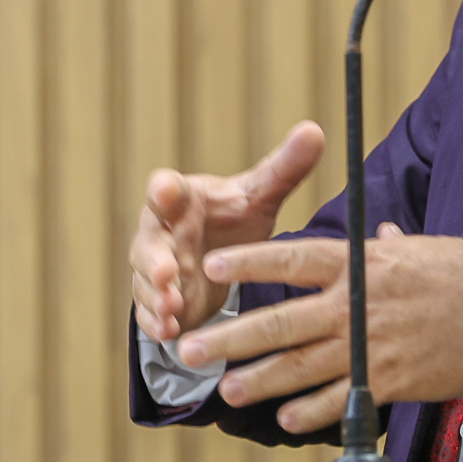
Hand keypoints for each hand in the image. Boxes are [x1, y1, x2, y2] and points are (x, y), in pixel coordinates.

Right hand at [128, 121, 325, 343]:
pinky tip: (170, 331)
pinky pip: (150, 313)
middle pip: (149, 243)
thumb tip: (316, 130)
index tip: (166, 190)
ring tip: (171, 307)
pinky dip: (157, 322)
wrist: (219, 256)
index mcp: (182, 199)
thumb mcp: (260, 195)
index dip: (165, 190)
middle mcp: (162, 232)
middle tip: (167, 272)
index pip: (167, 189)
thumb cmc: (232, 216)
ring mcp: (156, 268)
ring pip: (147, 282)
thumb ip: (284, 168)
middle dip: (154, 258)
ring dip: (156, 296)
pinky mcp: (159, 301)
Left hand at [175, 225, 462, 433]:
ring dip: (259, 381)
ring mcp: (370, 346)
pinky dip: (312, 412)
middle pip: (280, 322)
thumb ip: (390, 247)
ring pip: (300, 367)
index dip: (250, 264)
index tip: (213, 267)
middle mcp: (356, 305)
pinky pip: (341, 400)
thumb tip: (381, 234)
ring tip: (226, 390)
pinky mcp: (389, 380)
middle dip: (231, 336)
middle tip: (190, 348)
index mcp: (361, 264)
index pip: (293, 259)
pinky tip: (286, 421)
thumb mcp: (422, 248)